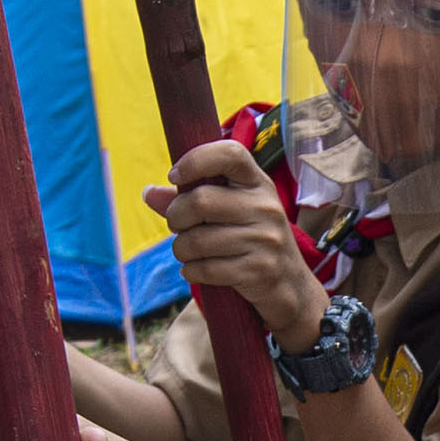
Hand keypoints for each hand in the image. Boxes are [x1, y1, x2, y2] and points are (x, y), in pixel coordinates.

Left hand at [149, 139, 323, 342]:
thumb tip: (149, 193)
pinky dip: (191, 272)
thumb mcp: (230, 213)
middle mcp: (266, 207)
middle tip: (178, 227)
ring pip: (197, 240)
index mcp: (258, 184)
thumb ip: (189, 200)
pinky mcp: (259, 270)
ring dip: (181, 249)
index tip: (174, 176)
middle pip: (201, 201)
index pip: (231, 153)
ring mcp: (266, 240)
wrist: (290, 287)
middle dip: (175, 217)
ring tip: (187, 252)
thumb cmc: (250, 242)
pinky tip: (197, 271)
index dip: (196, 160)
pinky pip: (206, 269)